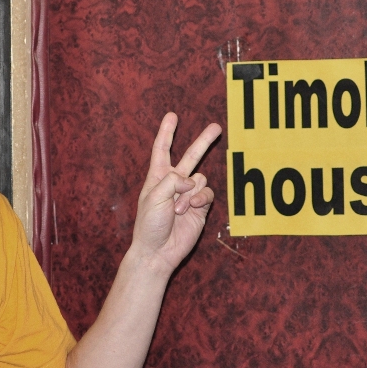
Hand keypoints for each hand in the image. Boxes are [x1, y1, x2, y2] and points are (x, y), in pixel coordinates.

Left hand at [132, 113, 221, 273]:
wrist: (158, 251)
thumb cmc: (150, 224)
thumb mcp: (154, 196)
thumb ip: (174, 180)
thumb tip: (193, 180)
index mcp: (158, 177)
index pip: (162, 149)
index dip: (167, 132)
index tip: (172, 115)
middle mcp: (174, 183)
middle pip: (191, 156)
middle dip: (203, 142)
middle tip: (216, 127)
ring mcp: (189, 195)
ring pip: (200, 179)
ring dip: (190, 193)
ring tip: (178, 209)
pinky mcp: (200, 207)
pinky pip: (207, 193)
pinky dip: (201, 198)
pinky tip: (192, 208)